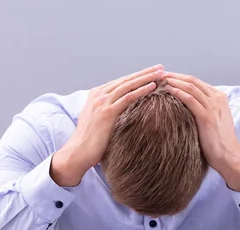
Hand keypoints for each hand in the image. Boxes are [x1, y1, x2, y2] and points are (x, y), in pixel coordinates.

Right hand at [50, 65, 164, 186]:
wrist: (78, 153)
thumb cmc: (90, 142)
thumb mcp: (98, 120)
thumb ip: (108, 112)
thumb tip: (121, 113)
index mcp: (96, 94)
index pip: (121, 82)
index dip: (137, 76)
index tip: (152, 72)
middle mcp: (99, 95)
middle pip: (127, 80)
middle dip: (145, 73)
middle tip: (160, 67)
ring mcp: (102, 102)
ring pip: (129, 85)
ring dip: (147, 78)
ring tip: (161, 73)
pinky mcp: (107, 112)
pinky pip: (128, 97)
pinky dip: (142, 90)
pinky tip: (153, 86)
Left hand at [164, 72, 239, 191]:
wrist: (228, 155)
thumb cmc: (218, 141)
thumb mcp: (214, 119)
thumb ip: (204, 108)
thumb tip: (185, 105)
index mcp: (220, 97)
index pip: (196, 82)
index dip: (179, 78)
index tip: (165, 77)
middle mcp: (217, 98)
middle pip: (192, 81)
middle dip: (174, 76)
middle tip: (158, 75)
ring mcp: (213, 106)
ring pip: (190, 87)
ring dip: (173, 82)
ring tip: (159, 80)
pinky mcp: (207, 116)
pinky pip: (190, 99)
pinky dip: (177, 92)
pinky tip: (167, 91)